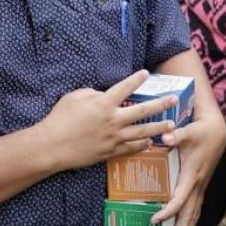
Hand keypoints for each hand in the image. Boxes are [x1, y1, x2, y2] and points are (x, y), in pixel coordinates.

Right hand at [35, 70, 176, 171]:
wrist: (51, 147)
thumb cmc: (60, 119)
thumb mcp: (75, 97)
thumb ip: (94, 93)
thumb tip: (104, 95)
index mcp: (104, 104)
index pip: (125, 88)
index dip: (136, 79)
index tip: (146, 73)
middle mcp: (113, 120)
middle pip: (142, 111)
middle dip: (160, 104)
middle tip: (173, 99)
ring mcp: (113, 138)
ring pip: (141, 132)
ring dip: (158, 127)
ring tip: (172, 125)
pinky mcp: (109, 152)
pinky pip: (130, 148)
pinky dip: (141, 145)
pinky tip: (149, 142)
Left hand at [152, 111, 225, 225]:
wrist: (217, 130)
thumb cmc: (201, 131)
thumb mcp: (189, 130)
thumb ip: (177, 135)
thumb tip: (166, 136)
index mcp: (192, 175)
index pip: (181, 199)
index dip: (169, 211)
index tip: (155, 220)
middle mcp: (197, 184)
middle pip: (189, 214)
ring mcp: (201, 186)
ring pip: (194, 214)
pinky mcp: (201, 185)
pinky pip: (196, 208)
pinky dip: (190, 222)